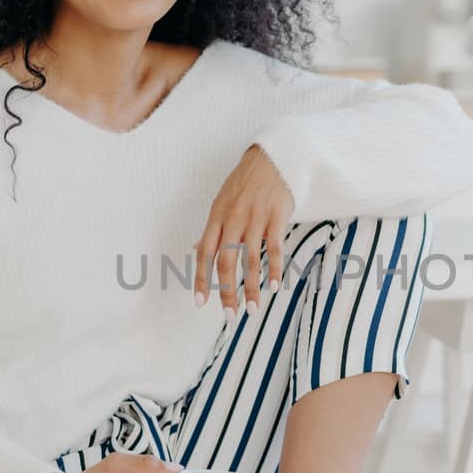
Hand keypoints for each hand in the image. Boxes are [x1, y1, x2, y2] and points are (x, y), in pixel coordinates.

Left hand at [194, 145, 294, 316]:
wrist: (273, 157)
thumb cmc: (246, 182)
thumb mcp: (222, 202)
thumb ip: (212, 229)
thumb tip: (195, 250)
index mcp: (217, 216)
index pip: (205, 253)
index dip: (200, 279)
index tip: (200, 302)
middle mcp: (233, 219)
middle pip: (227, 261)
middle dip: (227, 291)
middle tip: (230, 315)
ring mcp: (256, 218)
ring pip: (251, 260)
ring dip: (252, 287)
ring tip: (254, 308)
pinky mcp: (277, 216)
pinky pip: (275, 248)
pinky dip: (275, 269)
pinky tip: (275, 286)